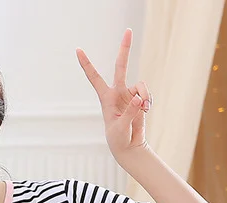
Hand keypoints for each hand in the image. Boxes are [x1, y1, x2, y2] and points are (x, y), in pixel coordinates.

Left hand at [76, 29, 150, 159]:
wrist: (129, 147)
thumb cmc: (119, 139)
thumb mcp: (121, 127)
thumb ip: (131, 112)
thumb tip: (139, 98)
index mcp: (106, 98)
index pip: (94, 78)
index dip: (87, 64)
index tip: (78, 50)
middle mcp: (117, 93)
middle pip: (121, 67)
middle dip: (125, 49)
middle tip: (128, 30)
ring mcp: (129, 95)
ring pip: (141, 85)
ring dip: (145, 96)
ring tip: (144, 110)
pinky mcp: (140, 99)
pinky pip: (147, 94)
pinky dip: (149, 101)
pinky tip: (146, 111)